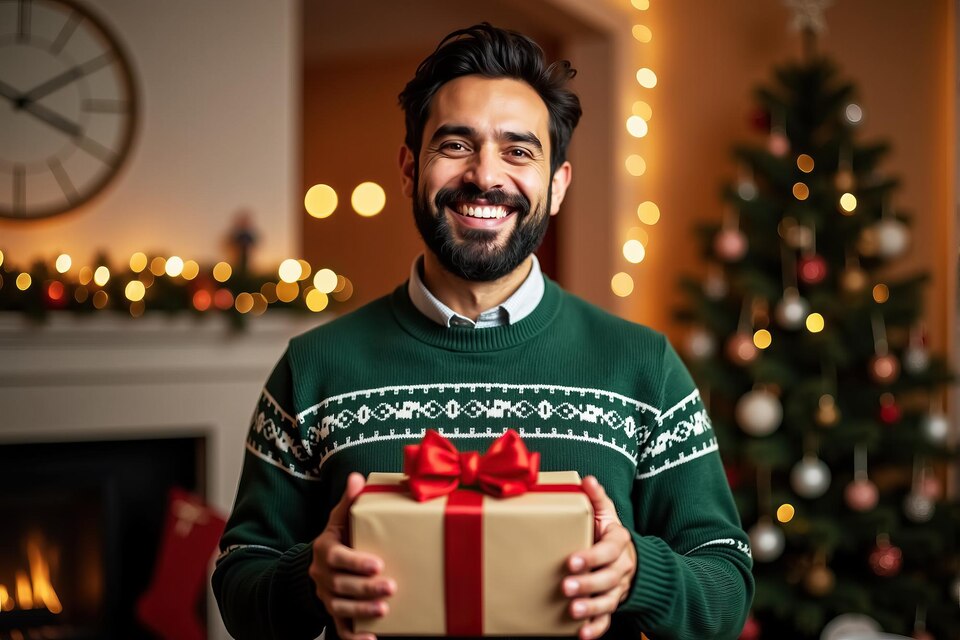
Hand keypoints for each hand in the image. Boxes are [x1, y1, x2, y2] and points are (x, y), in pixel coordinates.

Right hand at [309, 472, 395, 639]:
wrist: (320, 565)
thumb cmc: (338, 539)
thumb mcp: (340, 518)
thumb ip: (349, 501)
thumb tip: (357, 478)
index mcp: (324, 550)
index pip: (336, 557)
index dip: (355, 562)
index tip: (377, 563)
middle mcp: (322, 576)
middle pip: (339, 585)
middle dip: (364, 588)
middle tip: (390, 586)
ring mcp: (327, 597)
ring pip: (340, 608)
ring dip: (361, 611)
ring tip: (383, 609)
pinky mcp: (334, 614)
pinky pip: (340, 630)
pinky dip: (354, 638)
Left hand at [563, 476, 637, 639]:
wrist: (630, 559)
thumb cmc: (609, 534)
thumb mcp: (607, 513)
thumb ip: (597, 498)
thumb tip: (587, 479)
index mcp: (619, 543)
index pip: (608, 551)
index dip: (591, 557)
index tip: (572, 560)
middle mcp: (622, 568)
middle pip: (608, 578)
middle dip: (588, 583)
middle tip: (566, 586)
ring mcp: (618, 589)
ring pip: (609, 601)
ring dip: (591, 608)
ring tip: (573, 611)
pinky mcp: (613, 604)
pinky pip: (608, 620)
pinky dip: (596, 629)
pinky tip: (581, 634)